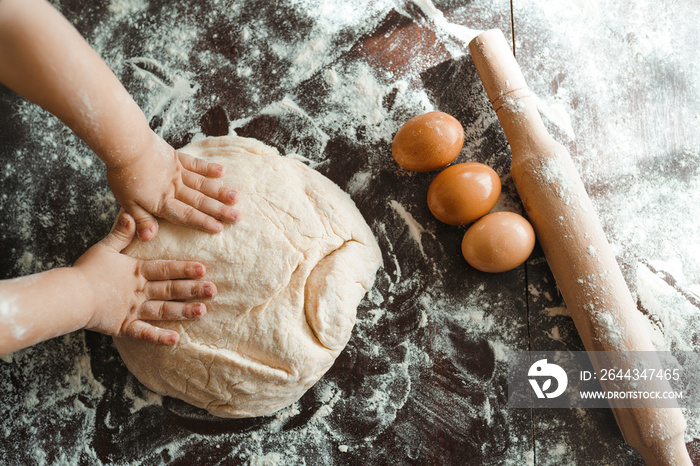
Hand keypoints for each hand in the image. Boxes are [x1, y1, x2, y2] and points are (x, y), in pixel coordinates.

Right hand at [75, 212, 215, 343]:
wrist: (69, 296)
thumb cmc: (85, 271)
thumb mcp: (104, 248)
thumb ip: (120, 233)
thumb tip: (130, 214)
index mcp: (136, 272)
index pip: (166, 269)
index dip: (185, 269)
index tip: (203, 269)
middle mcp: (139, 291)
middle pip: (170, 290)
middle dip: (193, 290)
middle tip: (213, 290)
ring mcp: (133, 310)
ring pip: (164, 311)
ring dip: (184, 311)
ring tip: (203, 311)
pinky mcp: (124, 327)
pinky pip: (145, 334)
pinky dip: (159, 338)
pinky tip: (175, 340)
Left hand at [106, 134, 238, 240]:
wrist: (126, 145)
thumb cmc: (123, 175)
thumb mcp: (127, 202)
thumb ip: (141, 220)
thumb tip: (150, 238)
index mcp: (162, 201)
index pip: (186, 215)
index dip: (203, 223)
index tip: (219, 228)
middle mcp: (174, 188)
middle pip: (200, 202)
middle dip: (220, 210)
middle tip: (238, 217)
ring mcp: (177, 172)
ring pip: (202, 184)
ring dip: (220, 192)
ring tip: (237, 197)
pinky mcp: (176, 158)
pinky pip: (195, 164)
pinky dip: (209, 168)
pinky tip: (222, 171)